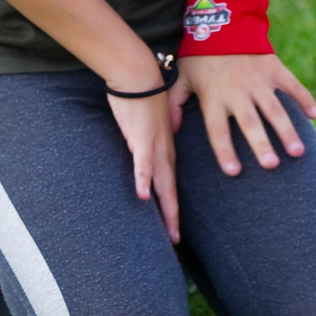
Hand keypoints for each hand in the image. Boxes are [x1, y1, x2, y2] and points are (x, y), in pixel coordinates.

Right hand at [105, 89, 179, 242]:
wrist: (139, 73)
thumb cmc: (142, 96)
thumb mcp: (150, 123)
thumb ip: (150, 140)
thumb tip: (149, 151)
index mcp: (166, 149)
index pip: (170, 184)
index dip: (172, 207)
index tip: (174, 229)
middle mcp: (164, 151)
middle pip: (169, 190)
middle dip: (172, 217)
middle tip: (177, 242)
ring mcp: (154, 146)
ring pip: (161, 183)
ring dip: (166, 208)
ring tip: (171, 232)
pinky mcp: (140, 138)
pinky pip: (142, 162)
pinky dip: (143, 179)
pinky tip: (142, 196)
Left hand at [173, 54, 315, 175]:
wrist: (222, 20)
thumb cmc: (200, 54)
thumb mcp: (182, 77)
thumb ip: (176, 104)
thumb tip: (170, 131)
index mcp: (214, 97)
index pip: (217, 129)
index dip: (225, 151)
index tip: (234, 172)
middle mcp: (237, 92)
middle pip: (250, 123)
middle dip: (261, 144)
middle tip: (272, 166)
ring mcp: (258, 80)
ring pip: (274, 109)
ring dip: (286, 130)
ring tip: (297, 152)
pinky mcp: (274, 68)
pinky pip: (292, 85)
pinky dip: (304, 99)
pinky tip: (315, 115)